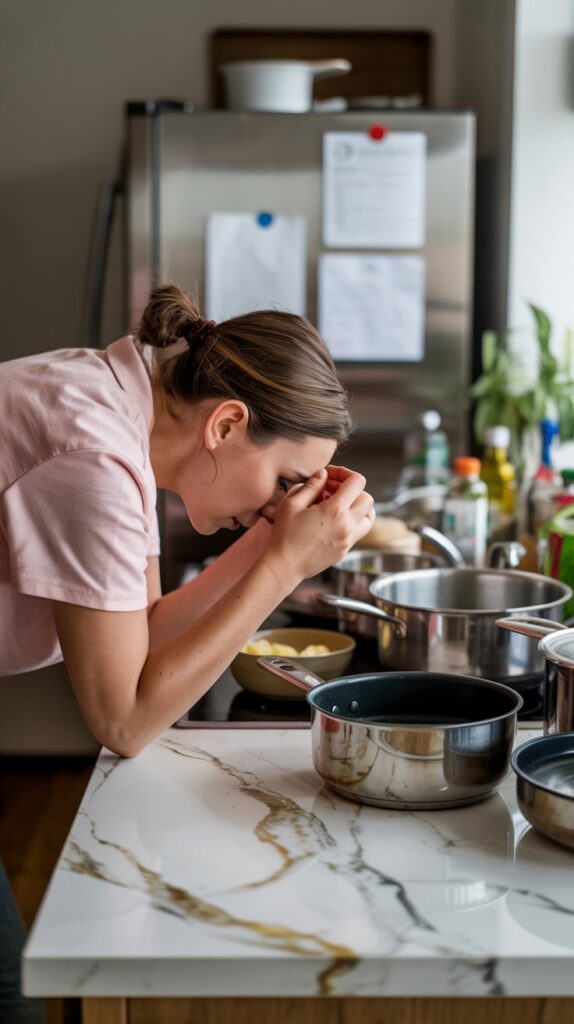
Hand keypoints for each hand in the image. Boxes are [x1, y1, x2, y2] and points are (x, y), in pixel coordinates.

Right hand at [262, 466, 374, 583]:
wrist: (284, 566)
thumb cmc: (284, 535)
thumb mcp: (292, 504)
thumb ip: (311, 485)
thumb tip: (324, 474)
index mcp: (335, 510)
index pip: (357, 482)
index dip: (345, 473)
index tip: (330, 476)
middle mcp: (347, 525)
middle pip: (367, 498)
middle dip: (352, 490)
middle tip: (332, 490)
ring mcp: (348, 540)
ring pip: (369, 518)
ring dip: (358, 507)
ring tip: (339, 506)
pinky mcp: (344, 551)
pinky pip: (359, 532)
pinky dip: (352, 522)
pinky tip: (333, 522)